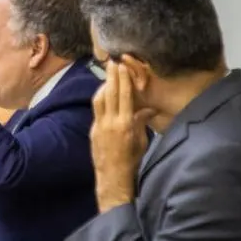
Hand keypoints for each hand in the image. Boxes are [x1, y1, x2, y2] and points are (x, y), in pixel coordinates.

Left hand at [90, 61, 155, 211]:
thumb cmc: (132, 161)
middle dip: (111, 76)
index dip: (123, 80)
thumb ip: (141, 122)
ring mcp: (99, 127)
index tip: (122, 66)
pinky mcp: (92, 131)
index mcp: (125, 124)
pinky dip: (100, 100)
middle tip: (111, 62)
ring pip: (99, 100)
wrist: (113, 178)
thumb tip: (148, 108)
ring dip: (103, 86)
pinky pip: (96, 111)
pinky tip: (104, 94)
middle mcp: (110, 123)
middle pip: (110, 94)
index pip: (124, 96)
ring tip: (108, 75)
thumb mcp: (141, 141)